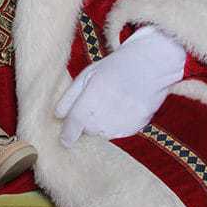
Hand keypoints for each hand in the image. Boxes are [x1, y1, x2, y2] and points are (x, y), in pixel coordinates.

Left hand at [55, 25, 185, 144]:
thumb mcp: (87, 75)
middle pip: (87, 130)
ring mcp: (121, 124)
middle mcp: (104, 116)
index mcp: (90, 100)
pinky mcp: (134, 128)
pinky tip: (122, 106)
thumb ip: (70, 97)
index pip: (73, 126)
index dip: (67, 134)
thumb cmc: (115, 67)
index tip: (64, 140)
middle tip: (96, 101)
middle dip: (87, 121)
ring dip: (102, 123)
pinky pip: (118, 132)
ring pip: (103, 133)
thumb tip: (57, 116)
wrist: (149, 66)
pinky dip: (117, 124)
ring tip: (111, 102)